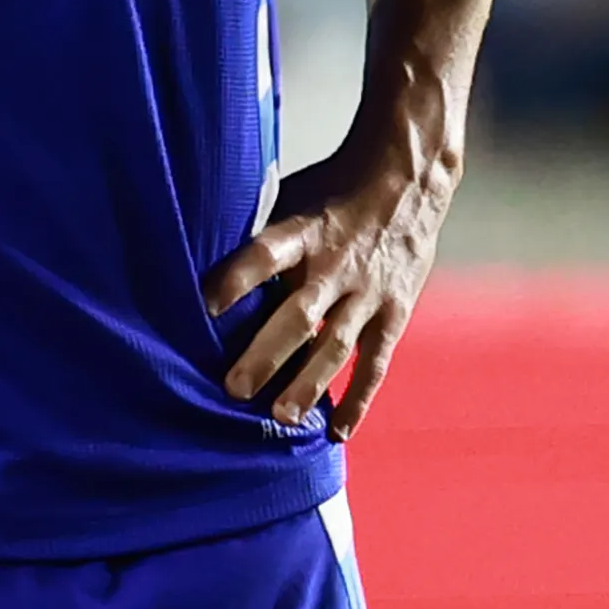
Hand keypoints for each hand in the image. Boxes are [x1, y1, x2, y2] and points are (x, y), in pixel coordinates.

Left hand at [203, 137, 457, 439]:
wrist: (407, 178)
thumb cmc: (333, 189)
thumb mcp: (291, 197)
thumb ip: (260, 235)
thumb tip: (201, 262)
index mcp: (304, 231)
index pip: (264, 255)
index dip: (234, 281)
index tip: (201, 309)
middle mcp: (336, 265)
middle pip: (299, 314)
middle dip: (267, 353)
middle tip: (234, 388)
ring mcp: (369, 292)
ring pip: (337, 345)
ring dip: (309, 384)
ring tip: (281, 417)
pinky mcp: (395, 312)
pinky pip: (376, 362)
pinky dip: (358, 399)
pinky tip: (337, 431)